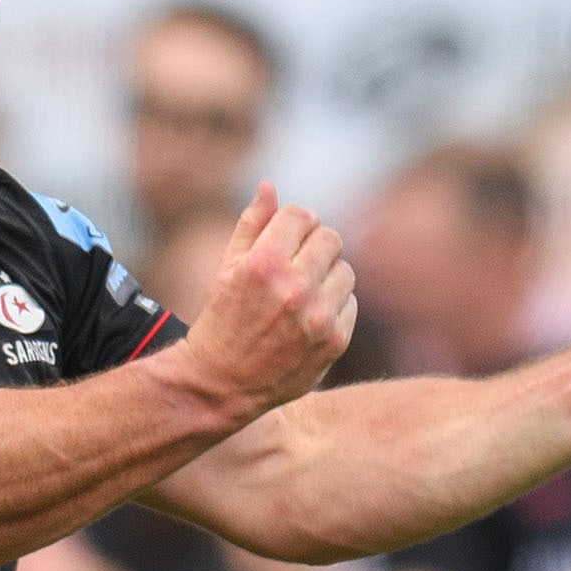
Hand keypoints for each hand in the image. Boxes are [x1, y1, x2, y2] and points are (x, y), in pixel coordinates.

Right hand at [183, 185, 357, 418]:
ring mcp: (317, 317)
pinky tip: (307, 319)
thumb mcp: (225, 269)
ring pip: (345, 270)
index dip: (293, 223)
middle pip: (330, 238)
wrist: (220, 384)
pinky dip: (333, 307)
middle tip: (295, 266)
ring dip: (326, 276)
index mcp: (264, 264)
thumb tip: (269, 186)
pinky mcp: (334, 341)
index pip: (302, 215)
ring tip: (301, 295)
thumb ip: (250, 225)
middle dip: (313, 247)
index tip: (285, 239)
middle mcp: (294, 288)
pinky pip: (350, 304)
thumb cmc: (220, 321)